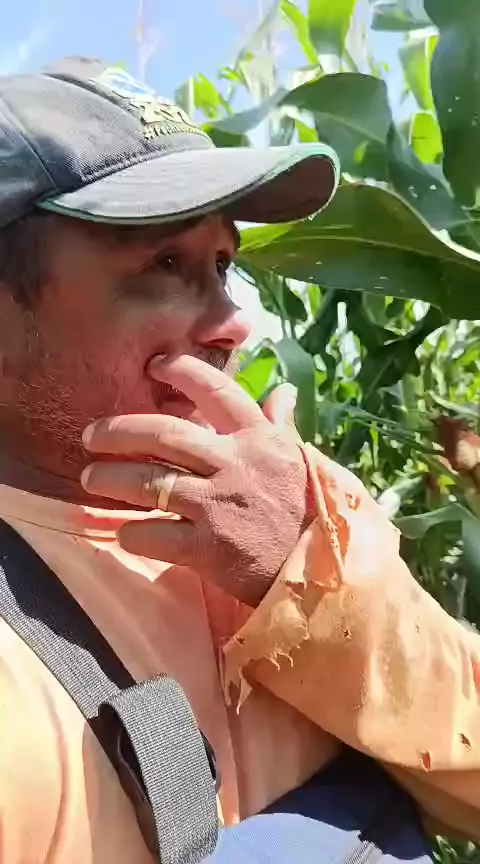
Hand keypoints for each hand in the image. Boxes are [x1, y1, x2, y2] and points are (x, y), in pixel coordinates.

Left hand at [81, 355, 314, 605]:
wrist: (316, 574)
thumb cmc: (305, 513)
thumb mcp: (298, 461)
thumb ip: (281, 425)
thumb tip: (284, 391)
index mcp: (258, 440)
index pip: (217, 391)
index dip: (183, 371)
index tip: (155, 365)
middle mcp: (236, 465)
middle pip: (165, 434)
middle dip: (119, 430)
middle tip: (91, 435)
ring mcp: (218, 506)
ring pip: (149, 482)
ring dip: (111, 478)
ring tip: (92, 478)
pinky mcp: (207, 548)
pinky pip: (153, 535)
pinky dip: (132, 533)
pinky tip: (125, 531)